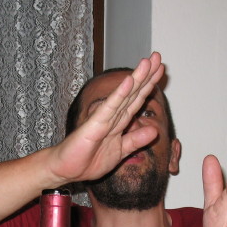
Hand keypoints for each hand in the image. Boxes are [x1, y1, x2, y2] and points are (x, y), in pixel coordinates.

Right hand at [48, 52, 164, 182]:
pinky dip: (120, 95)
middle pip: (133, 93)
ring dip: (136, 79)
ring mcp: (103, 118)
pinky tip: (129, 81)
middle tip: (158, 56)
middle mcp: (112, 116)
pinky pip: (109, 108)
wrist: (66, 170)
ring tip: (147, 62)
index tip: (161, 70)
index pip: (137, 100)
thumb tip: (155, 131)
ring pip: (124, 96)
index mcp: (119, 122)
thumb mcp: (120, 151)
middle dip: (147, 75)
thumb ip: (135, 140)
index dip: (149, 85)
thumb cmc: (88, 160)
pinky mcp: (94, 125)